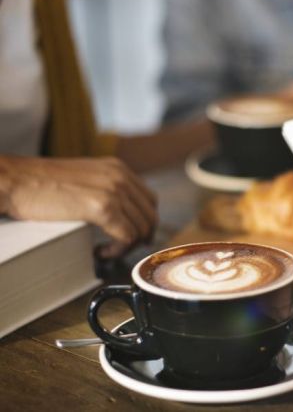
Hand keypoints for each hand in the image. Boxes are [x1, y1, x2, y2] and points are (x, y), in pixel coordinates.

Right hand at [0, 156, 156, 257]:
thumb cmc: (39, 184)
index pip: (150, 200)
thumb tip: (121, 214)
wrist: (14, 180)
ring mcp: (113, 190)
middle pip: (150, 216)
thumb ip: (105, 188)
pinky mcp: (102, 207)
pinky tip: (100, 252)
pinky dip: (117, 250)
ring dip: (127, 246)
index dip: (146, 222)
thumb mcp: (84, 178)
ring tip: (106, 250)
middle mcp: (120, 176)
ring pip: (140, 228)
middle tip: (123, 249)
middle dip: (141, 237)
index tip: (136, 236)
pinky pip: (126, 237)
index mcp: (118, 168)